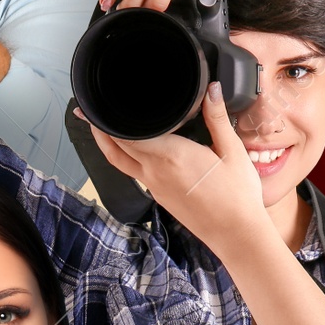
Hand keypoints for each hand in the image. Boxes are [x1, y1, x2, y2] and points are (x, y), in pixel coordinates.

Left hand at [87, 81, 276, 259]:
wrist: (236, 234)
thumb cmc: (237, 195)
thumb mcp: (232, 151)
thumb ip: (217, 118)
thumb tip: (211, 89)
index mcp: (170, 156)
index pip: (128, 134)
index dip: (109, 119)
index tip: (98, 104)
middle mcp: (155, 172)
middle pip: (116, 147)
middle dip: (100, 128)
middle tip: (87, 111)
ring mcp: (154, 186)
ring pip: (120, 162)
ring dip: (107, 145)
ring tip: (100, 127)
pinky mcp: (159, 196)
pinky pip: (134, 172)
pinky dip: (125, 157)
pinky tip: (134, 148)